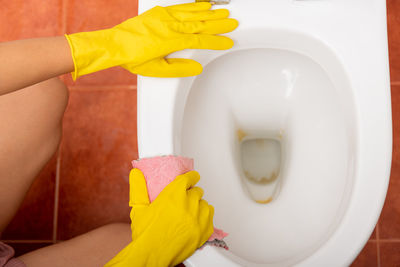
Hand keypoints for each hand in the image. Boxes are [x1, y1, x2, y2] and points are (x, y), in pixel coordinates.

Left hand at [65, 2, 237, 79]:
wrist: (115, 44)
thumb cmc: (133, 58)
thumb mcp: (156, 70)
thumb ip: (178, 68)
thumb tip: (196, 67)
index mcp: (170, 41)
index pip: (199, 41)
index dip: (215, 42)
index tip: (227, 42)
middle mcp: (170, 26)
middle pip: (200, 24)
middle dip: (218, 24)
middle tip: (233, 22)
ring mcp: (164, 17)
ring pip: (192, 14)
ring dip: (210, 13)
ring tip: (224, 12)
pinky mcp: (159, 12)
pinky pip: (181, 7)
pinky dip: (194, 6)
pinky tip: (204, 5)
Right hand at [105, 169, 213, 266]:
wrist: (152, 256)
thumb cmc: (145, 234)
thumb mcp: (139, 208)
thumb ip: (138, 188)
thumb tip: (136, 174)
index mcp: (173, 195)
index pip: (189, 178)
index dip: (190, 177)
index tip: (192, 178)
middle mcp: (188, 204)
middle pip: (197, 191)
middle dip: (191, 194)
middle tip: (184, 201)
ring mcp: (198, 218)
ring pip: (205, 204)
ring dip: (198, 206)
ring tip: (189, 212)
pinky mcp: (204, 231)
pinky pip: (210, 217)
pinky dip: (205, 218)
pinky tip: (196, 221)